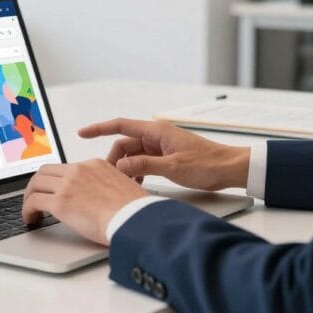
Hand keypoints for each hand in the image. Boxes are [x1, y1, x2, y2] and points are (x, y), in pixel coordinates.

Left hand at [22, 160, 148, 245]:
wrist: (135, 219)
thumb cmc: (135, 211)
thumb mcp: (122, 189)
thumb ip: (106, 189)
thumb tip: (99, 201)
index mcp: (95, 165)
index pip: (67, 168)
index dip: (56, 181)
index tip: (53, 190)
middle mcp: (80, 170)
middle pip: (46, 171)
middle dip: (37, 185)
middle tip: (35, 198)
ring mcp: (68, 184)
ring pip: (36, 183)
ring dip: (29, 197)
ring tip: (30, 211)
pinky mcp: (60, 202)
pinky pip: (34, 201)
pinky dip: (27, 210)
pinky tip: (30, 219)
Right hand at [79, 118, 250, 191]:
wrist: (231, 169)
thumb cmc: (208, 164)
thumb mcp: (173, 167)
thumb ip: (145, 165)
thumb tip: (120, 165)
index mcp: (157, 131)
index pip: (121, 126)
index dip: (99, 128)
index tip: (82, 133)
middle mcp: (156, 136)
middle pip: (124, 144)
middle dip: (114, 159)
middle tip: (108, 178)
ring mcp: (161, 147)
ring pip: (133, 155)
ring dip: (126, 168)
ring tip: (123, 185)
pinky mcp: (166, 158)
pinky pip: (143, 163)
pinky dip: (136, 172)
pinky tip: (136, 186)